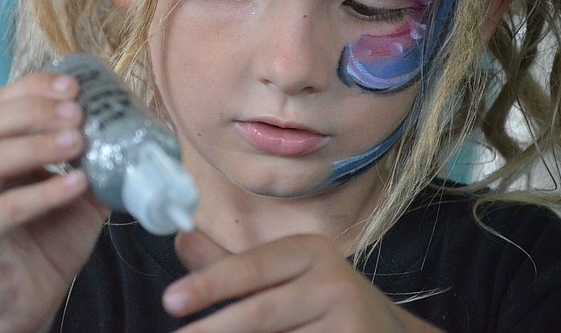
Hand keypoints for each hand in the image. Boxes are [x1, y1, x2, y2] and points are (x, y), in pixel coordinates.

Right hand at [0, 73, 109, 332]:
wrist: (26, 303)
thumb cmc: (47, 242)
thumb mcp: (78, 194)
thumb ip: (94, 163)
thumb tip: (130, 131)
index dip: (34, 88)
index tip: (73, 85)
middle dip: (36, 111)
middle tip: (77, 115)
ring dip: (36, 145)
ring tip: (77, 142)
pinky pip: (2, 209)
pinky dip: (42, 192)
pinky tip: (75, 185)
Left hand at [163, 230, 441, 332]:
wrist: (389, 332)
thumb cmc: (322, 302)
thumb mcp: (284, 275)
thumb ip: (232, 265)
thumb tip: (180, 238)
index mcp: (310, 250)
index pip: (251, 266)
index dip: (209, 284)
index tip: (171, 300)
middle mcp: (333, 281)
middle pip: (260, 312)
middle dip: (215, 328)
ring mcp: (348, 320)